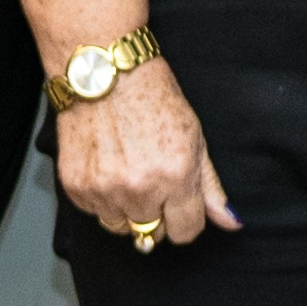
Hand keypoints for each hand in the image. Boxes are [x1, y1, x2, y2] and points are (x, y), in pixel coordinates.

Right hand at [55, 59, 236, 250]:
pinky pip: (93, 212)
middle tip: (148, 178)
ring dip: (124, 208)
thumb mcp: (194, 138)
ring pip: (120, 226)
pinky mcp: (76, 186)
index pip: (185, 232)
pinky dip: (100, 196)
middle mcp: (140, 189)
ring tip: (123, 170)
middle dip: (155, 213)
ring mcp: (104, 190)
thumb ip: (210, 187)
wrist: (101, 71)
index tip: (178, 203)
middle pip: (151, 234)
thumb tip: (230, 222)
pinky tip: (104, 165)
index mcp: (175, 177)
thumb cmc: (151, 96)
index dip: (184, 218)